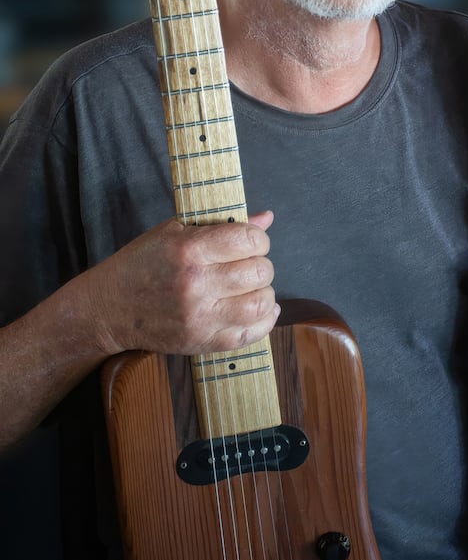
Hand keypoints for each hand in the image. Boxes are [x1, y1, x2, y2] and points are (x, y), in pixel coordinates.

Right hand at [85, 212, 279, 355]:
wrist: (108, 308)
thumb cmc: (143, 263)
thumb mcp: (175, 231)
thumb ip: (222, 223)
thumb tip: (266, 218)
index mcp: (189, 250)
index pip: (248, 239)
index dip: (257, 238)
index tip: (250, 242)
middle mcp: (196, 284)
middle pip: (258, 271)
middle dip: (260, 264)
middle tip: (248, 265)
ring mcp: (199, 317)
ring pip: (260, 304)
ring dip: (264, 293)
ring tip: (252, 288)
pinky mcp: (201, 342)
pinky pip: (249, 335)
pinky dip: (263, 321)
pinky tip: (256, 309)